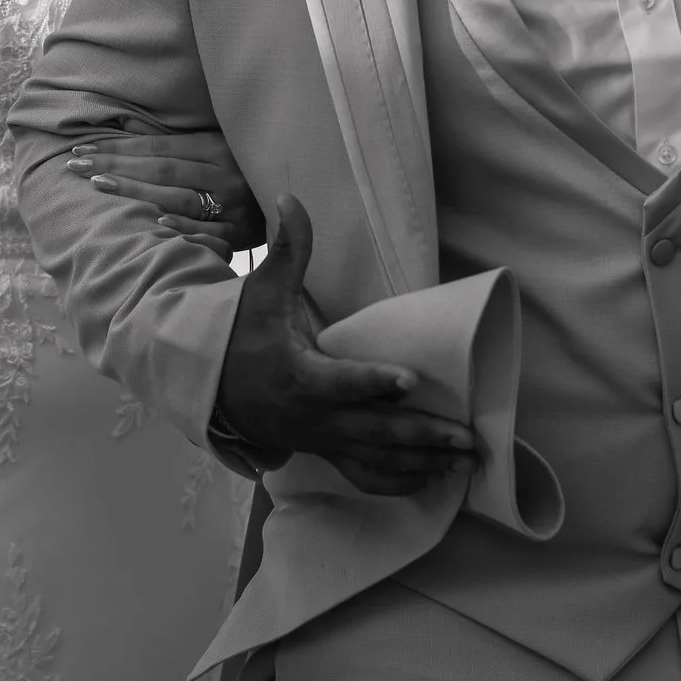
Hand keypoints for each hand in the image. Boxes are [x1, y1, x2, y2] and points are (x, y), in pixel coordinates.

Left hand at [80, 127, 263, 260]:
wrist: (295, 199)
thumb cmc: (245, 172)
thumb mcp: (216, 146)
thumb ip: (173, 140)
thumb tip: (124, 124)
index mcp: (216, 147)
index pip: (157, 147)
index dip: (118, 148)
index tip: (82, 150)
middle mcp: (223, 173)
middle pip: (161, 169)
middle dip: (116, 166)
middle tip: (76, 166)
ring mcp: (233, 204)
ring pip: (178, 196)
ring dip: (137, 192)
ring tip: (100, 186)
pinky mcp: (241, 233)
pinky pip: (210, 231)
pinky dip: (184, 227)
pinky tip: (155, 223)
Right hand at [210, 196, 478, 495]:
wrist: (212, 390)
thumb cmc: (242, 338)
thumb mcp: (260, 293)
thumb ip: (286, 250)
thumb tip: (291, 199)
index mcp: (300, 376)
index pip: (342, 381)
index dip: (374, 382)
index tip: (409, 380)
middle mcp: (315, 417)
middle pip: (375, 432)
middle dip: (424, 436)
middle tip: (468, 439)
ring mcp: (323, 441)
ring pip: (378, 460)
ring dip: (425, 463)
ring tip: (468, 462)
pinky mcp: (326, 453)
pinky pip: (366, 477)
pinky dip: (401, 481)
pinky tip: (436, 478)